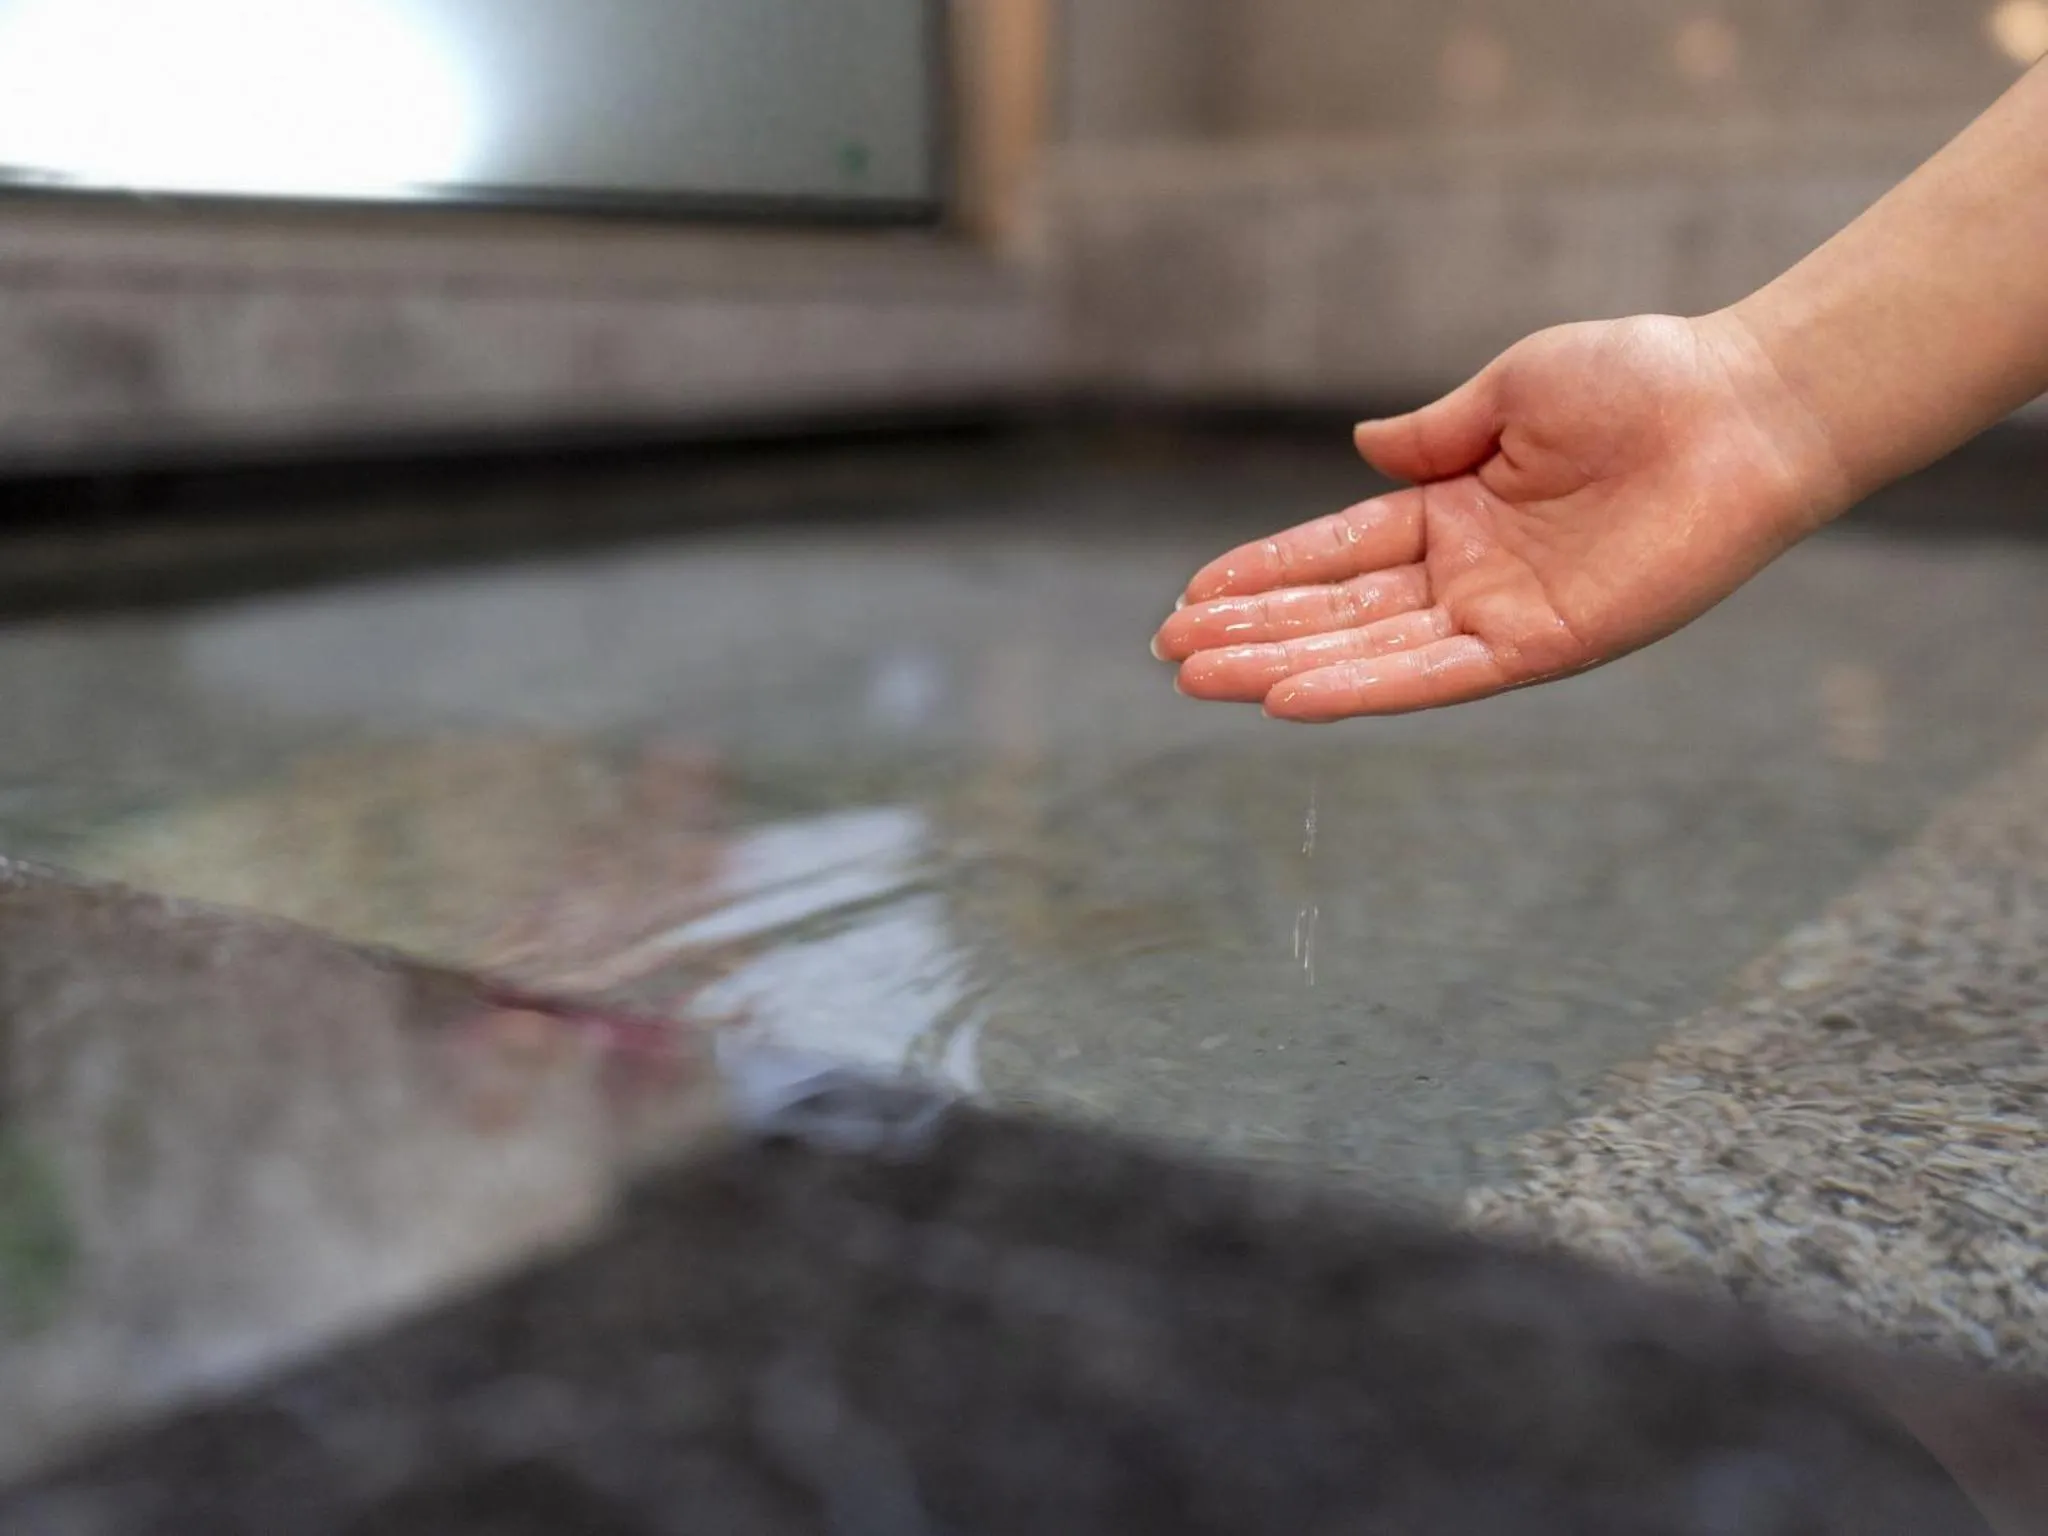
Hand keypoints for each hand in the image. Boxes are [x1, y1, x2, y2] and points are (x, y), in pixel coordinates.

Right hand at [1152, 313, 1849, 720]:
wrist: (1742, 407)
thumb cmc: (1642, 380)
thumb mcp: (1512, 389)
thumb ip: (1434, 435)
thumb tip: (1363, 450)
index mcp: (1457, 507)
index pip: (1338, 549)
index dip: (1266, 572)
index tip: (1195, 593)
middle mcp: (1470, 571)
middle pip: (1338, 610)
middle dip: (1252, 631)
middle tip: (1170, 651)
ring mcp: (1502, 613)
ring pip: (1369, 650)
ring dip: (1282, 668)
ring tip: (1199, 681)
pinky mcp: (1544, 645)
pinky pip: (1436, 675)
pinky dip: (1361, 689)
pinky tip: (1289, 698)